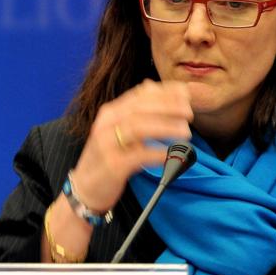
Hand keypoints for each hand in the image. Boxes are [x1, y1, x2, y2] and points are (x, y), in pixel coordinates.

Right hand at [69, 79, 192, 213]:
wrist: (86, 188)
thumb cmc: (109, 157)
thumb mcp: (118, 130)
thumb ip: (135, 110)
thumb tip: (153, 86)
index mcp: (111, 112)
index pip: (139, 95)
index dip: (164, 92)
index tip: (185, 92)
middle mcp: (106, 124)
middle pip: (139, 108)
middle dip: (167, 106)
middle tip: (189, 111)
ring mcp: (107, 144)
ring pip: (138, 127)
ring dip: (165, 127)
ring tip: (185, 131)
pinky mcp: (112, 165)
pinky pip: (138, 155)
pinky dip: (157, 152)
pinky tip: (171, 153)